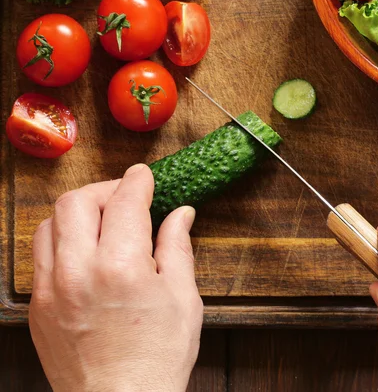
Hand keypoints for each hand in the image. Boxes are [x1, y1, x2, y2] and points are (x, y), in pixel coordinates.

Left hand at [29, 164, 202, 391]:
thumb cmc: (158, 357)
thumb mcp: (182, 298)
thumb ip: (177, 247)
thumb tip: (181, 214)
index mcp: (121, 267)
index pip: (124, 202)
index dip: (136, 181)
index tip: (144, 176)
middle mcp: (78, 271)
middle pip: (75, 202)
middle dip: (103, 190)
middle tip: (124, 196)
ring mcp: (51, 290)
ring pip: (49, 224)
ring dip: (77, 212)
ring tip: (102, 221)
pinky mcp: (38, 307)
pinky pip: (41, 256)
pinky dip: (62, 240)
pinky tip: (85, 251)